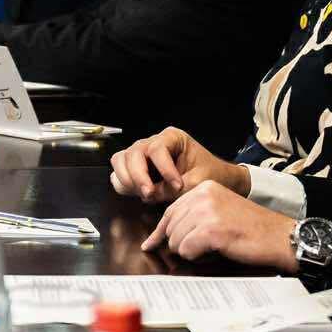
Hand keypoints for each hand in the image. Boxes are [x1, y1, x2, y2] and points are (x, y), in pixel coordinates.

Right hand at [109, 128, 247, 203]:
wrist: (213, 177)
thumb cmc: (209, 173)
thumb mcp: (198, 181)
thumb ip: (173, 188)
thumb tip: (150, 194)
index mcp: (172, 138)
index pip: (158, 149)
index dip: (164, 169)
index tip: (177, 186)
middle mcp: (153, 142)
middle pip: (133, 153)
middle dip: (139, 176)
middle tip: (149, 194)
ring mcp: (141, 154)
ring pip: (120, 160)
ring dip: (128, 179)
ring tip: (144, 194)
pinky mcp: (134, 167)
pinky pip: (118, 172)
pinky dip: (123, 183)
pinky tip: (137, 193)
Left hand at [141, 182, 296, 268]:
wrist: (281, 237)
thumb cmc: (253, 229)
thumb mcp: (221, 211)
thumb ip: (194, 216)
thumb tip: (162, 236)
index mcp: (204, 188)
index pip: (170, 211)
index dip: (160, 232)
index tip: (150, 244)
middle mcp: (203, 195)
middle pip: (170, 227)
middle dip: (178, 244)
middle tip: (200, 250)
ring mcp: (207, 212)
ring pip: (175, 241)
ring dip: (189, 252)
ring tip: (212, 249)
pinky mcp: (211, 230)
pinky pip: (186, 251)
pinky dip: (197, 258)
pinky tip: (214, 253)